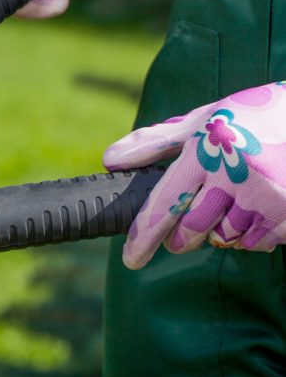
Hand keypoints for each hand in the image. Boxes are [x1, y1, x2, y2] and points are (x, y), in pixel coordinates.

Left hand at [103, 82, 285, 268]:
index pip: (166, 202)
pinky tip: (258, 209)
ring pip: (225, 238)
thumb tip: (110, 160)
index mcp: (208, 147)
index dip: (144, 235)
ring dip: (220, 232)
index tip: (132, 258)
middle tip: (183, 234)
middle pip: (193, 228)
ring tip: (232, 205)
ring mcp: (266, 194)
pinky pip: (257, 242)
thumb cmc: (254, 118)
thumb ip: (157, 141)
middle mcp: (235, 171)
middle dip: (182, 237)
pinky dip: (251, 235)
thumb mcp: (206, 118)